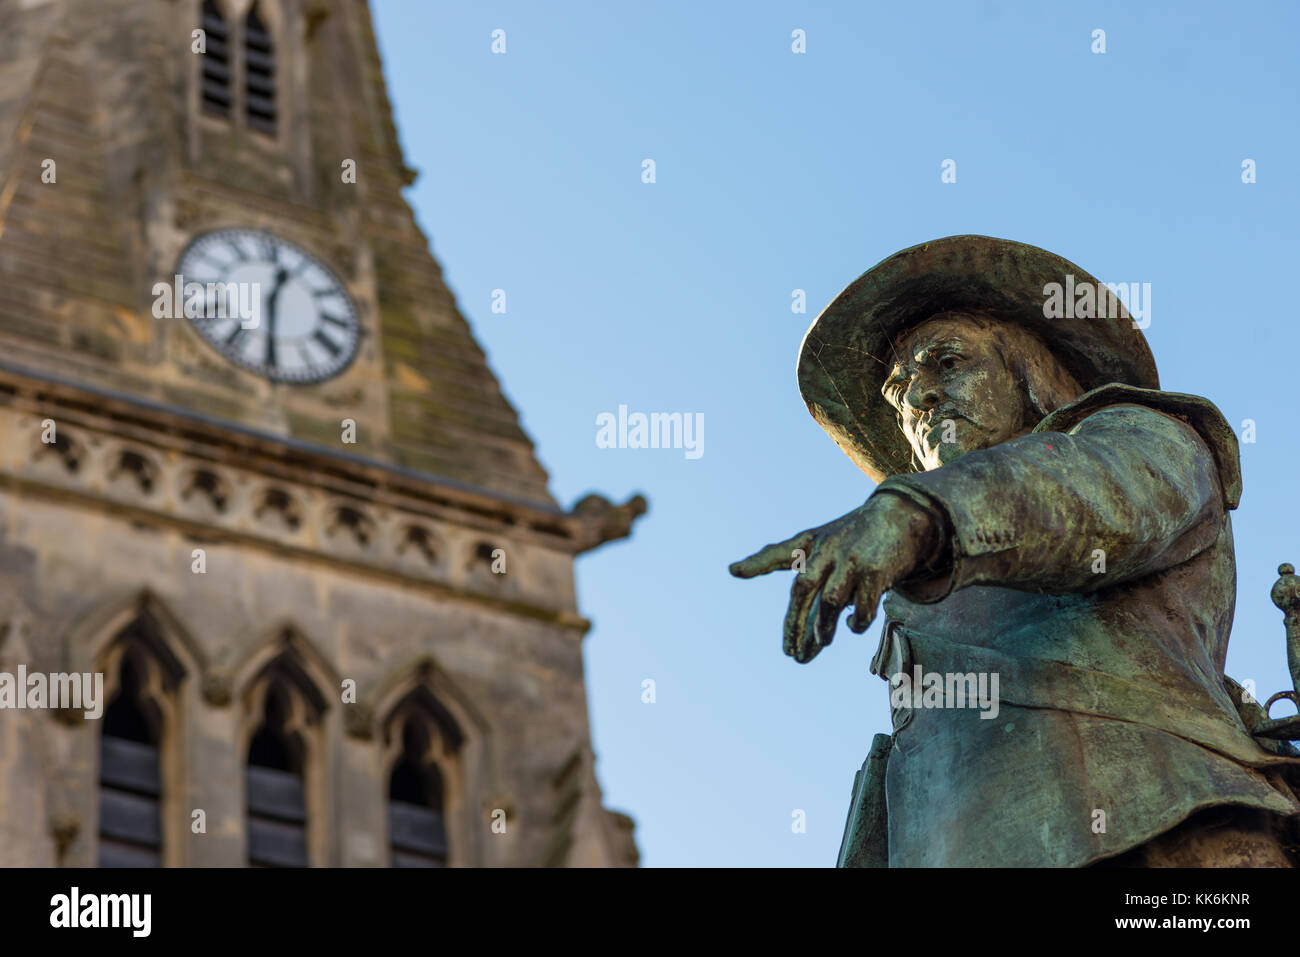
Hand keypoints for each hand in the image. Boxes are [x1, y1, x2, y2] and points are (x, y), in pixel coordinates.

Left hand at [729, 493, 942, 662]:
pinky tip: (853, 626)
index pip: (780, 553)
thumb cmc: (854, 536)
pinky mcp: (876, 572)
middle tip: (791, 653)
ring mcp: (852, 560)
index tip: (735, 571)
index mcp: (811, 542)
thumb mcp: (822, 542)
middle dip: (794, 624)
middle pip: (803, 589)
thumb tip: (759, 591)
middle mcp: (828, 550)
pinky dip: (857, 622)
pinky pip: (862, 606)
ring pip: (830, 601)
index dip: (757, 563)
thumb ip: (795, 566)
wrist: (901, 516)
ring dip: (822, 627)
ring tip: (821, 642)